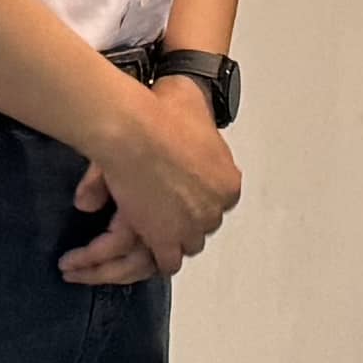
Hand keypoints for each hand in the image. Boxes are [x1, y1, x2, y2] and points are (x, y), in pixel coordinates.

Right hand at [68, 72, 239, 278]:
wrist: (135, 130)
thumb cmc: (159, 112)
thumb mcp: (190, 100)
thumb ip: (192, 113)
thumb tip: (184, 107)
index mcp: (227, 180)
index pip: (218, 198)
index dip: (197, 196)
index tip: (181, 191)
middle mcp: (215, 207)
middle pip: (203, 223)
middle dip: (184, 219)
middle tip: (163, 211)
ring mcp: (192, 227)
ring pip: (187, 245)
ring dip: (171, 240)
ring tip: (154, 233)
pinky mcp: (165, 241)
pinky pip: (167, 262)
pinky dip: (156, 257)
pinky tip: (146, 249)